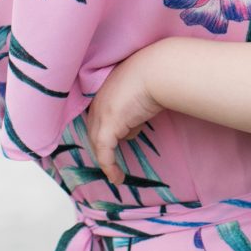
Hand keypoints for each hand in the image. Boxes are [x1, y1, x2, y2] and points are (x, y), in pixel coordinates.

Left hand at [85, 55, 158, 180]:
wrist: (157, 71)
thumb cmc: (155, 76)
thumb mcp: (141, 93)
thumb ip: (134, 108)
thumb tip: (134, 126)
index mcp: (104, 90)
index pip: (97, 116)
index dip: (102, 132)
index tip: (112, 144)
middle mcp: (97, 102)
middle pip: (93, 132)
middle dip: (102, 149)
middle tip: (112, 164)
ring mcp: (100, 113)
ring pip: (98, 144)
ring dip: (108, 160)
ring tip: (117, 173)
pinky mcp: (108, 126)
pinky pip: (104, 152)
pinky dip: (109, 167)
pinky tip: (116, 178)